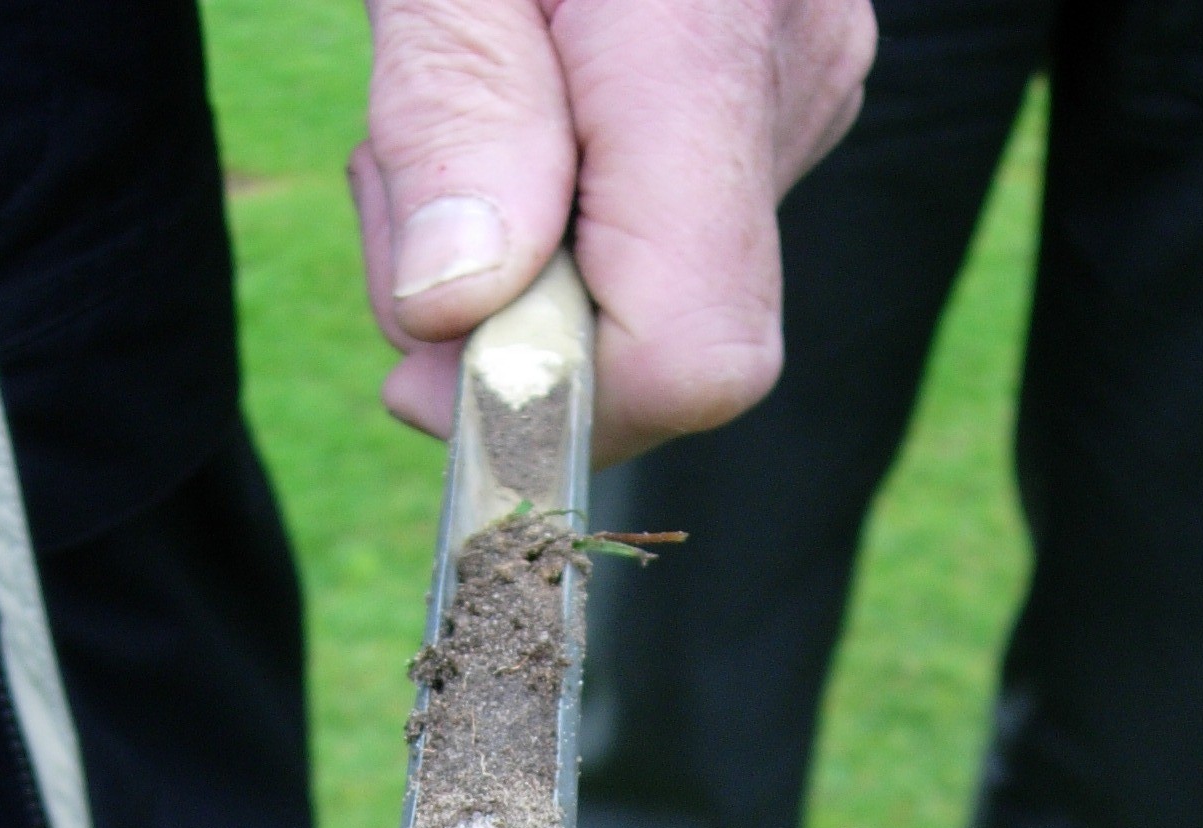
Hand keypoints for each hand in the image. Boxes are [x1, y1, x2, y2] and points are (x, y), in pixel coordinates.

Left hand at [350, 0, 874, 462]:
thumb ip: (453, 115)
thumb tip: (457, 312)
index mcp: (707, 56)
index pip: (693, 356)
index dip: (558, 397)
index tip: (425, 350)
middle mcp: (789, 90)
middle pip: (657, 341)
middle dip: (498, 315)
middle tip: (403, 169)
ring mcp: (799, 90)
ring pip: (647, 288)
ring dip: (509, 252)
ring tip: (453, 95)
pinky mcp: (773, 87)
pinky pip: (657, 222)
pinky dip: (555, 202)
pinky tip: (517, 97)